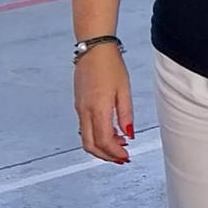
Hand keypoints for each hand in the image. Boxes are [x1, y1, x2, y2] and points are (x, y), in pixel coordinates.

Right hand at [74, 44, 132, 163]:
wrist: (93, 49)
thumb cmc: (110, 65)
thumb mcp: (124, 90)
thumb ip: (126, 114)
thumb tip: (128, 135)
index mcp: (97, 108)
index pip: (103, 140)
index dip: (114, 153)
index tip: (126, 157)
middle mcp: (85, 111)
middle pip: (90, 145)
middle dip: (106, 156)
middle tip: (121, 158)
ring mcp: (79, 108)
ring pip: (86, 138)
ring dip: (101, 146)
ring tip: (120, 145)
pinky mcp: (79, 104)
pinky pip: (85, 127)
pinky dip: (96, 135)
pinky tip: (110, 132)